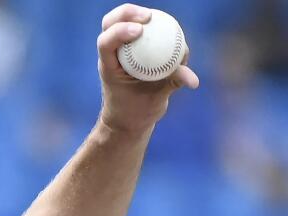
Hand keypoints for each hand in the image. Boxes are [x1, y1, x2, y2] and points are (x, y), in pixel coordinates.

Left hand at [97, 4, 199, 135]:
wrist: (129, 119)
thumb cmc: (138, 111)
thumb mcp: (156, 99)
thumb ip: (172, 84)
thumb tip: (193, 79)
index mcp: (110, 67)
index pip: (105, 43)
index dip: (119, 32)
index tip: (139, 30)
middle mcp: (113, 55)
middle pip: (109, 23)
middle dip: (126, 13)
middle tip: (148, 16)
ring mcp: (121, 51)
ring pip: (121, 22)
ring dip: (137, 14)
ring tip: (157, 18)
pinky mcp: (133, 49)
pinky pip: (141, 31)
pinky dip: (154, 25)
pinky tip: (169, 26)